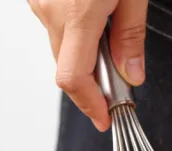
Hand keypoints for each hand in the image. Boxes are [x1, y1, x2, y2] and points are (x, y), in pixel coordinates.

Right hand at [28, 0, 148, 131]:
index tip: (104, 118)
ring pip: (61, 48)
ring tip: (107, 26)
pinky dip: (73, 32)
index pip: (75, 78)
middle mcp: (51, 10)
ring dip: (83, 53)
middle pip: (68, 68)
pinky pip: (54, 27)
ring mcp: (39, 3)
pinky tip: (90, 12)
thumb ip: (131, 35)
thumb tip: (131, 74)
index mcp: (78, 13)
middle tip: (120, 71)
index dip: (89, 105)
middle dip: (94, 80)